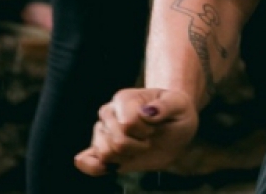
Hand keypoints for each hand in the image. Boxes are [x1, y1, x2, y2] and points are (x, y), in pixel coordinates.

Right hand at [74, 88, 197, 176]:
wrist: (174, 130)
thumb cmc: (176, 114)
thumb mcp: (180, 105)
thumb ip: (166, 106)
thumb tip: (147, 113)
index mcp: (124, 98)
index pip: (127, 123)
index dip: (145, 131)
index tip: (154, 127)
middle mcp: (109, 113)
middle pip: (116, 141)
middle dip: (139, 146)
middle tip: (148, 139)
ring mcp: (103, 132)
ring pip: (105, 153)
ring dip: (127, 157)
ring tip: (137, 148)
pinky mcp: (102, 151)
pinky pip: (86, 161)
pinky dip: (93, 167)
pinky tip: (109, 167)